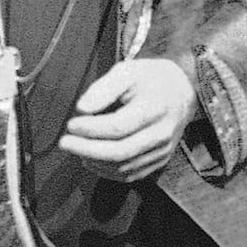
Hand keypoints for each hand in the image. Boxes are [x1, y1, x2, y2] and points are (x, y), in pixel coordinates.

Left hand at [58, 57, 196, 183]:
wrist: (181, 91)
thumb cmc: (149, 78)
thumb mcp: (127, 71)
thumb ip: (103, 88)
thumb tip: (82, 108)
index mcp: (155, 107)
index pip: (119, 126)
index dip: (92, 129)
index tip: (71, 124)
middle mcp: (162, 133)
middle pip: (121, 152)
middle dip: (88, 149)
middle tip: (65, 142)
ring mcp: (163, 151)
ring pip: (124, 167)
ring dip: (95, 161)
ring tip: (75, 148)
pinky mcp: (160, 161)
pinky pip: (131, 175)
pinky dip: (107, 172)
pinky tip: (90, 160)